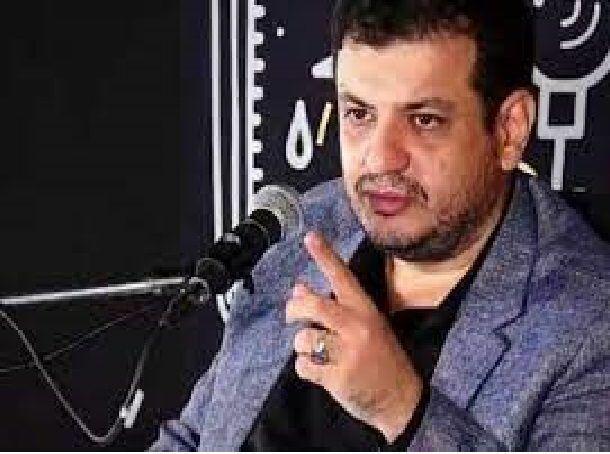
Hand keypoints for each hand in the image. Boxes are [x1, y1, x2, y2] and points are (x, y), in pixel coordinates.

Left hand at [285, 231, 422, 441]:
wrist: (401, 399)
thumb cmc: (380, 358)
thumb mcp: (364, 326)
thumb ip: (334, 307)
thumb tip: (299, 288)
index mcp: (365, 311)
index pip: (343, 278)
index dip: (325, 256)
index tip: (310, 236)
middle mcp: (358, 328)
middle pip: (315, 306)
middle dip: (294, 308)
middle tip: (291, 315)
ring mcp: (349, 353)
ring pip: (304, 338)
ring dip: (302, 345)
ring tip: (316, 351)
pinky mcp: (339, 378)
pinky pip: (304, 366)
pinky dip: (305, 368)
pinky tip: (319, 370)